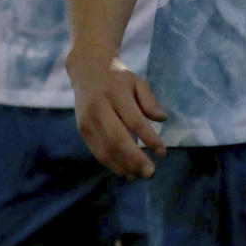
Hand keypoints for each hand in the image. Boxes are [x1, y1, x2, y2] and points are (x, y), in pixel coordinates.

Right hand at [68, 51, 166, 179]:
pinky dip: (112, 164)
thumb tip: (162, 119)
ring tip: (140, 175)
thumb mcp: (137, 82)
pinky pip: (97, 152)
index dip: (149, 139)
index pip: (134, 121)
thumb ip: (150, 101)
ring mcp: (88, 120)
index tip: (163, 153)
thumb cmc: (118, 78)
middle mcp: (99, 107)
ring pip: (105, 149)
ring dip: (124, 166)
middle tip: (151, 172)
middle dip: (135, 159)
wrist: (87, 69)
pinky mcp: (82, 130)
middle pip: (117, 139)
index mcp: (116, 93)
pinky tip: (126, 171)